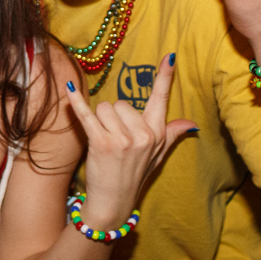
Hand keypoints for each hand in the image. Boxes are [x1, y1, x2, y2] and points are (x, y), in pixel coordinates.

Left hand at [62, 53, 195, 227]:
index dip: (165, 76)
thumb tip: (191, 123)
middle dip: (114, 116)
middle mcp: (143, 134)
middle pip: (121, 102)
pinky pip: (87, 115)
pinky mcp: (101, 143)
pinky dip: (76, 102)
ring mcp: (122, 139)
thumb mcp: (158, 156)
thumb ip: (172, 135)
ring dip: (99, 121)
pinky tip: (69, 88)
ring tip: (104, 141)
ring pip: (104, 108)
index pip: (161, 99)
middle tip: (114, 139)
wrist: (114, 203)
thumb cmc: (135, 176)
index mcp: (157, 133)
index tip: (171, 56)